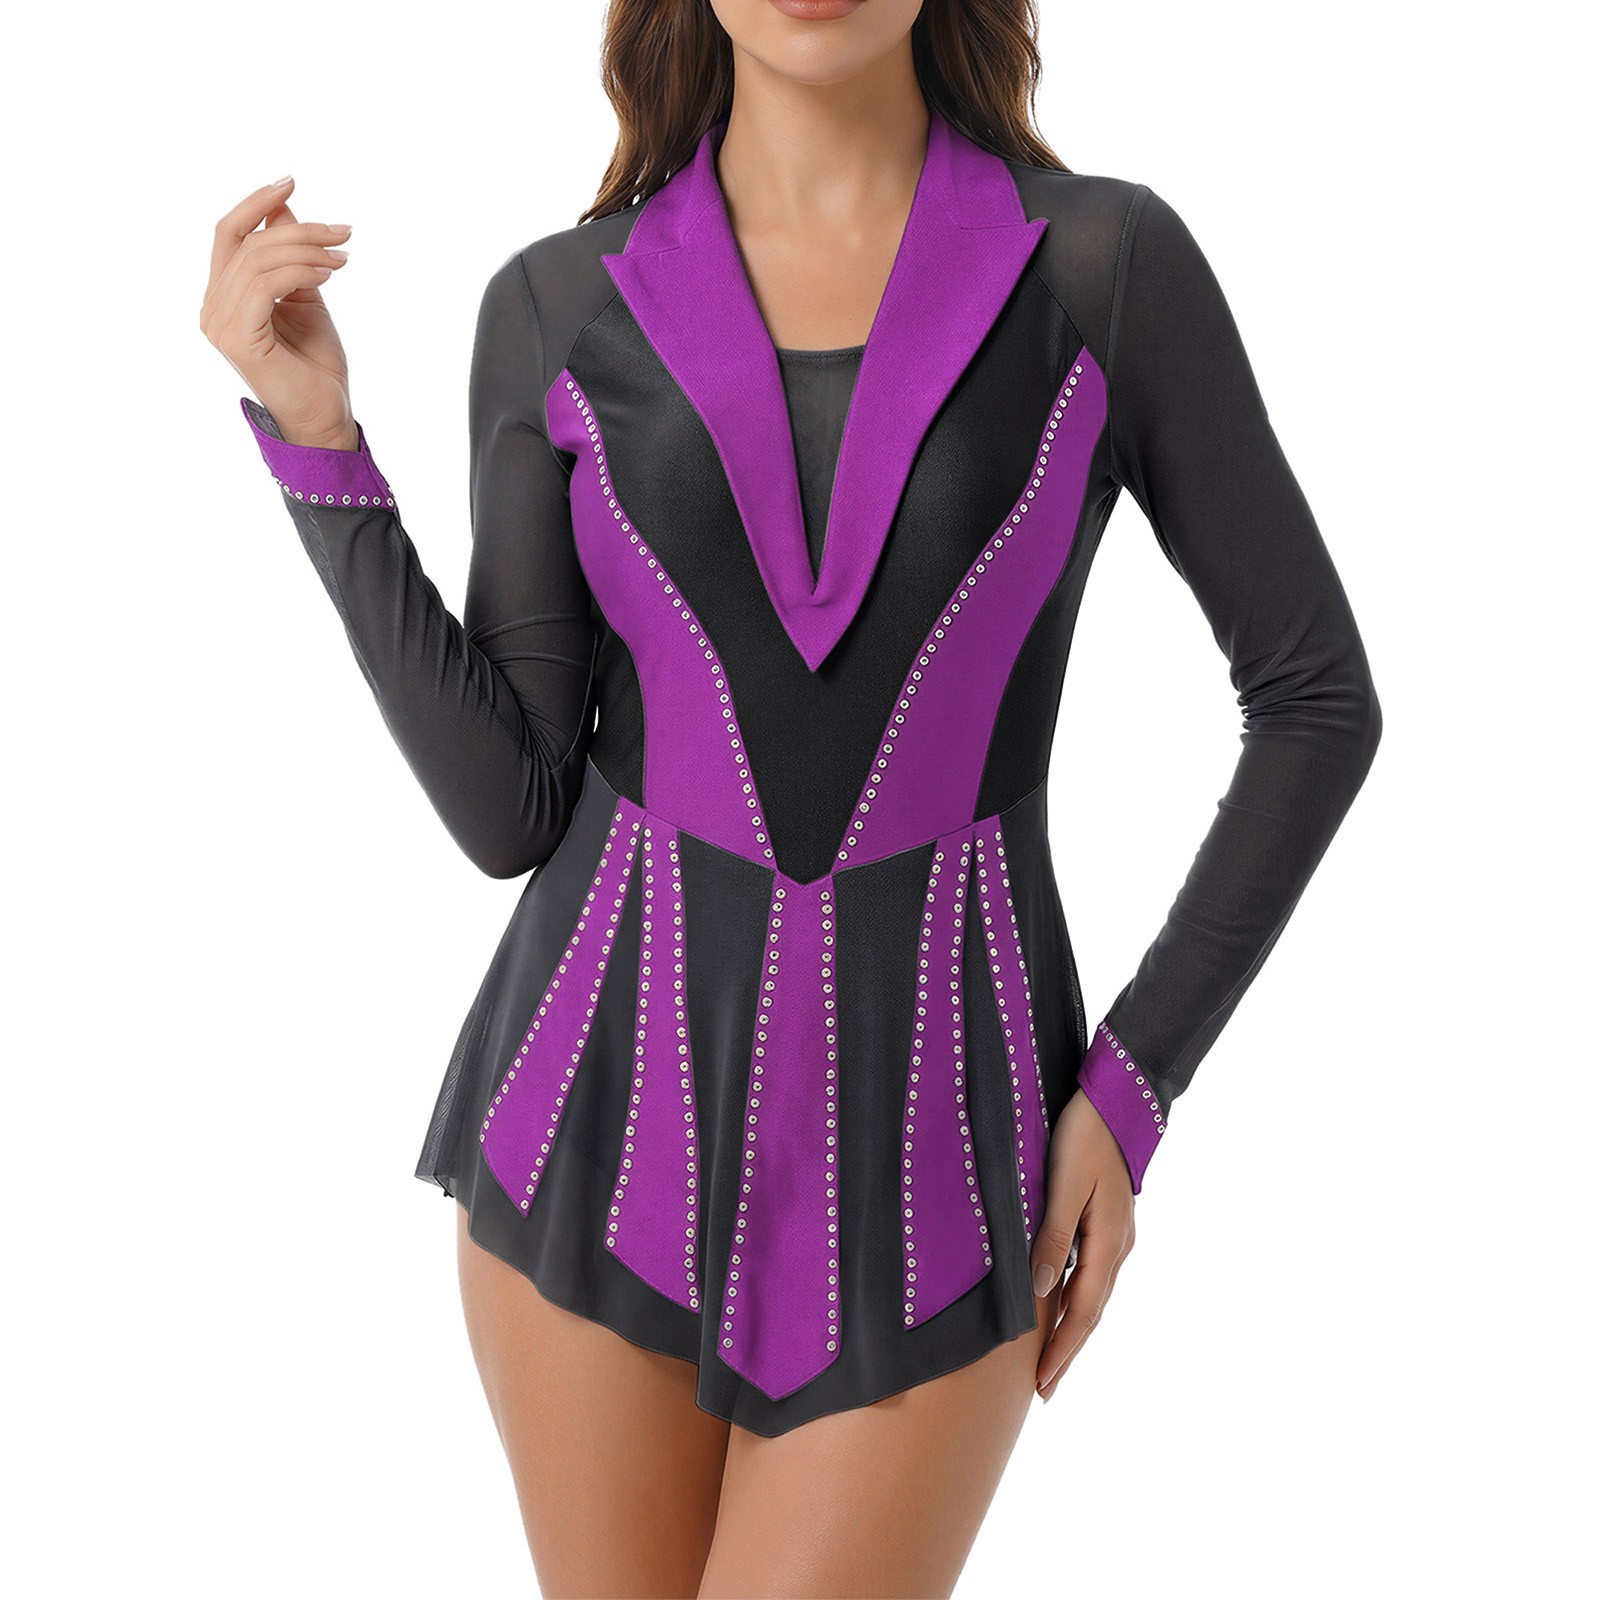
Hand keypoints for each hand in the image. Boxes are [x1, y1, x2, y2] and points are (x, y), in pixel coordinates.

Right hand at [200, 176, 357, 449]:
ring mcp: (220, 323)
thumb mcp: (305, 296)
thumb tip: (286, 210)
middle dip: (298, 228)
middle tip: (343, 230)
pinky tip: (328, 272)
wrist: (325, 414)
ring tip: (342, 255)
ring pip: (258, 259)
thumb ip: (291, 257)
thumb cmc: (315, 364)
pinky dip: (299, 271)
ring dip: (306, 249)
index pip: (229, 234)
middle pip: (247, 242)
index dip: (256, 203)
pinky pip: (265, 285)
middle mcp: (213, 307)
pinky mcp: (238, 338)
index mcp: (224, 295)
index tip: (290, 181)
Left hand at [1031, 1087, 1135, 1400]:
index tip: (1043, 1385)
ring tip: (1050, 1357)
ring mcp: (1115, 1233)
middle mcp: (1116, 1246)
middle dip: (1067, 1350)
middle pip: (1090, 1311)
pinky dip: (1075, 1296)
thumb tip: (1040, 1290)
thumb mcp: (1064, 1185)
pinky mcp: (1108, 1220)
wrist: (1115, 1099)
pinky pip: (1090, 1272)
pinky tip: (1060, 1302)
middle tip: (1045, 1389)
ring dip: (1071, 1327)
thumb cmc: (1084, 1137)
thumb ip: (1053, 1236)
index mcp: (1108, 1243)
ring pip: (1092, 1293)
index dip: (1062, 1350)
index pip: (1083, 1312)